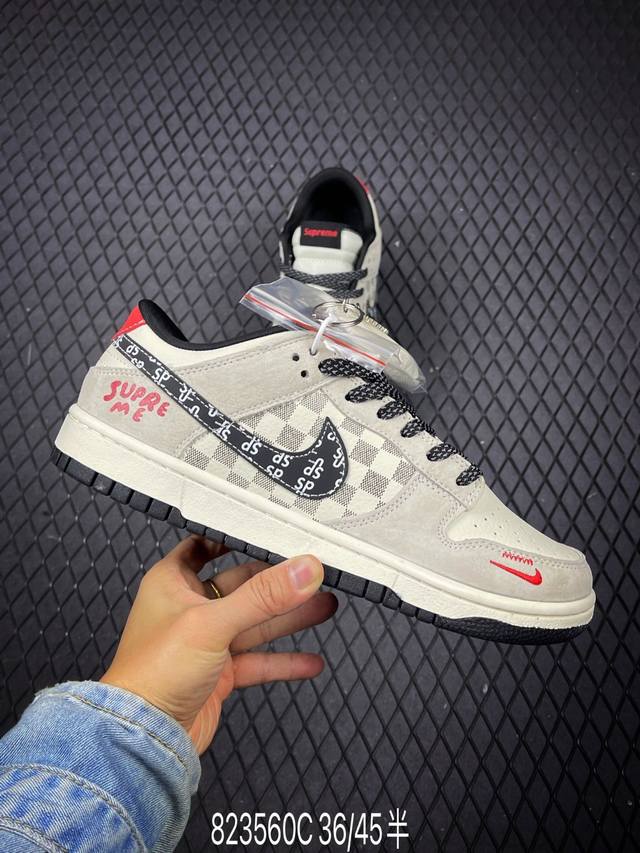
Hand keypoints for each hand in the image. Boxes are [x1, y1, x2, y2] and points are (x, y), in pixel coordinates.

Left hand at [101, 536, 336, 753]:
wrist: (144, 739)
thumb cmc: (153, 673)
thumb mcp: (213, 623)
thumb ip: (263, 596)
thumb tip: (305, 569)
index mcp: (173, 583)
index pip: (205, 546)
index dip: (234, 537)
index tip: (269, 530)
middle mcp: (189, 609)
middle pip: (242, 586)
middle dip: (280, 582)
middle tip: (315, 574)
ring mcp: (206, 643)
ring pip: (255, 624)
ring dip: (289, 618)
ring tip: (326, 607)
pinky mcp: (219, 675)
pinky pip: (257, 662)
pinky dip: (283, 661)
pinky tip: (310, 661)